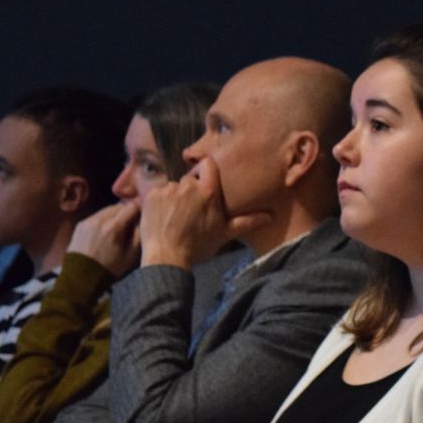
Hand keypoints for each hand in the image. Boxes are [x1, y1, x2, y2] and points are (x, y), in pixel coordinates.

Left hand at [68, 203, 141, 276]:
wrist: (80, 278)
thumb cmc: (110, 268)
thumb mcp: (131, 254)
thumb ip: (139, 233)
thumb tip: (142, 219)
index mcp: (114, 227)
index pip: (132, 206)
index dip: (140, 208)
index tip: (144, 214)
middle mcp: (100, 219)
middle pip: (119, 205)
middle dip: (127, 211)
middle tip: (132, 222)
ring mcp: (88, 221)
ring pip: (108, 209)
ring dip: (116, 214)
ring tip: (119, 227)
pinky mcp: (81, 224)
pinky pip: (98, 216)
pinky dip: (105, 219)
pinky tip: (106, 231)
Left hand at [140, 157, 269, 269]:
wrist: (167, 258)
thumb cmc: (199, 246)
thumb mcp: (225, 233)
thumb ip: (247, 222)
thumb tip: (271, 216)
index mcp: (208, 191)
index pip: (207, 164)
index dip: (206, 171)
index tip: (206, 183)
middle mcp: (188, 185)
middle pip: (189, 179)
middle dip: (190, 191)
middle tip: (191, 211)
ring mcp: (168, 189)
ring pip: (173, 187)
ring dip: (174, 197)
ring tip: (175, 217)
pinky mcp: (151, 195)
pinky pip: (157, 193)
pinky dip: (159, 203)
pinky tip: (162, 218)